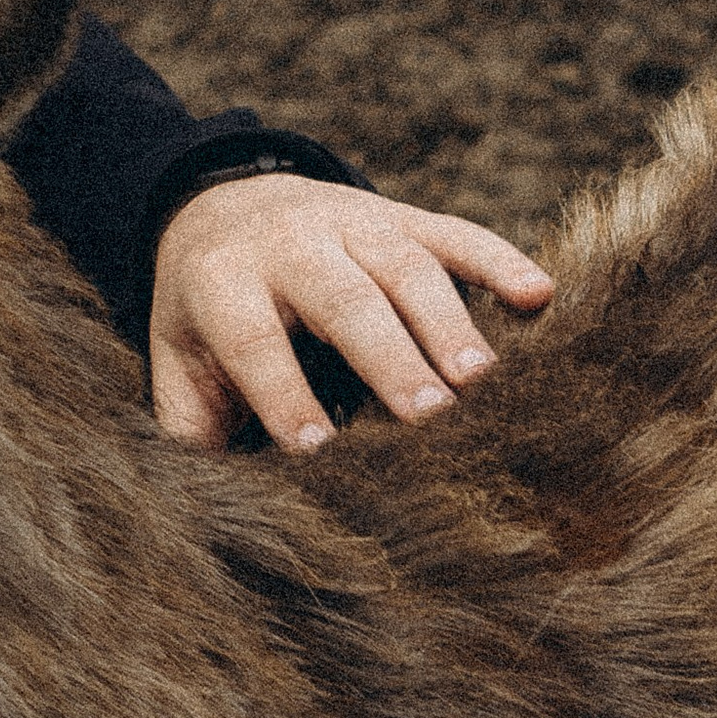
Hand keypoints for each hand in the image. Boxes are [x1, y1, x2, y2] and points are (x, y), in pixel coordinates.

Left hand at [149, 172, 552, 453]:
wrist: (220, 204)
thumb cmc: (208, 311)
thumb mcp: (177, 361)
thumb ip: (189, 430)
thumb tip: (204, 513)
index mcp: (223, 283)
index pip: (254, 341)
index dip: (285, 395)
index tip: (320, 452)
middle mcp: (290, 244)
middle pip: (341, 297)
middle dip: (386, 356)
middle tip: (429, 416)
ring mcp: (352, 223)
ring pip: (404, 265)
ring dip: (446, 319)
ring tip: (481, 379)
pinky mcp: (401, 216)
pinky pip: (456, 232)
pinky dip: (499, 260)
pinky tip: (539, 296)